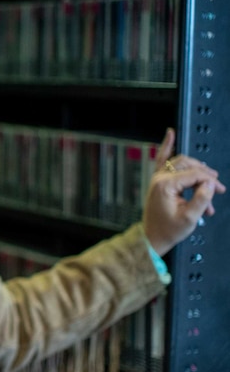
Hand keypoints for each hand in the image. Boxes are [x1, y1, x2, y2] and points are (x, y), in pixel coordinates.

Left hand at [143, 128, 225, 255]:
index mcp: (165, 186)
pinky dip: (166, 146)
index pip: (193, 174)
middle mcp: (159, 178)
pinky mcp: (158, 181)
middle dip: (205, 174)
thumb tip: (210, 184)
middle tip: (217, 187)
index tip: (218, 190)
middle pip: (188, 165)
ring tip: (209, 185)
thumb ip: (201, 199)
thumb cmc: (168, 230)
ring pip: (180, 162)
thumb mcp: (190, 218)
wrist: (152, 237)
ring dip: (197, 171)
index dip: (209, 181)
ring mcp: (157, 178)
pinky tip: (170, 134)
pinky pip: (162, 159)